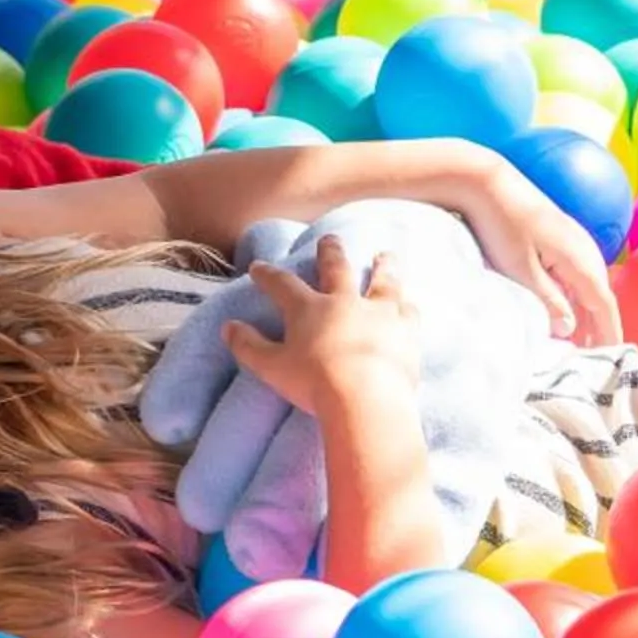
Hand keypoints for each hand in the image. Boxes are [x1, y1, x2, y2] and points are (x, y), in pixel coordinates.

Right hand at [221, 239, 421, 414]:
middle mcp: (345, 302)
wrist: (366, 399)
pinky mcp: (406, 332)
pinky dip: (407, 306)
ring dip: (383, 267)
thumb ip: (249, 346)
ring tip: (385, 256)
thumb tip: (229, 327)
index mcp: (309, 309)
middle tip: (330, 238)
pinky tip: (409, 304)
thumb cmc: (314, 384)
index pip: (283, 285)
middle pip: (337, 269)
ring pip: (382, 282)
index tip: (259, 267)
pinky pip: (408, 312)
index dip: (268, 275)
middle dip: (330, 252)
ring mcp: (379, 313)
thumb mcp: (272, 368)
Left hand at [454, 163, 618, 346]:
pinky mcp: (560, 236)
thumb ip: (547, 301)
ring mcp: (574, 240)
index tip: (611, 359)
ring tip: (581, 342)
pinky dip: (575, 296)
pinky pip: (576, 274)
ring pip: (588, 286)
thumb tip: (570, 330)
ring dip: (587, 313)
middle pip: (600, 297)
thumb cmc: (501, 225)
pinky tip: (564, 308)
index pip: (604, 306)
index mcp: (581, 261)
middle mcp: (585, 249)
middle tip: (595, 359)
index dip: (609, 334)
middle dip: (600, 328)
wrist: (486, 180)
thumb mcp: (521, 270)